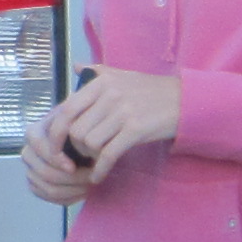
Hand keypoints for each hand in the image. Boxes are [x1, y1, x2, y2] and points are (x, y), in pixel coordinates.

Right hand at [21, 102, 95, 205]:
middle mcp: (28, 152)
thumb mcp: (78, 121)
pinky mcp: (36, 186)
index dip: (58, 160)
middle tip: (92, 178)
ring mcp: (30, 171)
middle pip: (45, 173)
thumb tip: (84, 149)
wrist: (77, 142)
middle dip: (72, 179)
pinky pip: (49, 198)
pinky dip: (67, 198)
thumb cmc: (78, 129)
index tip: (75, 166)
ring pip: (49, 188)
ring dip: (73, 190)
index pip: (41, 150)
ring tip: (90, 185)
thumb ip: (76, 130)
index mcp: (33, 133)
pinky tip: (82, 193)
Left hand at [54, 67, 179, 175]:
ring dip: (89, 156)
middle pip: (76, 130)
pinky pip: (109, 154)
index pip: (66, 109)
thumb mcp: (123, 75)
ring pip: (90, 143)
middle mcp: (109, 94)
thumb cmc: (151, 90)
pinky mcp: (136, 129)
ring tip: (96, 158)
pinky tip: (98, 176)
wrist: (185, 100)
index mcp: (101, 81)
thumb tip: (76, 66)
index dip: (56, 131)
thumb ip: (98, 72)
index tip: (55, 145)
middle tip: (82, 154)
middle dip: (75, 147)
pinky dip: (100, 169)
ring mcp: (123, 112)